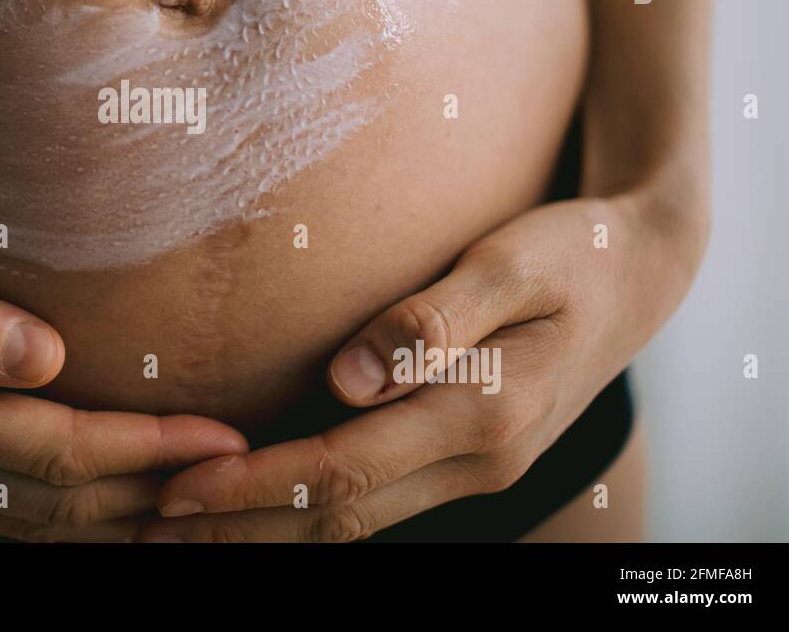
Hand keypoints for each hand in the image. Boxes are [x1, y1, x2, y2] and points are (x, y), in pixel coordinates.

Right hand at [0, 208, 247, 540]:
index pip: (57, 451)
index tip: (224, 437)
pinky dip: (67, 518)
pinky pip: (4, 517)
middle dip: (153, 493)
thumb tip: (43, 356)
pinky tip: (109, 505)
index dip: (145, 449)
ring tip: (197, 501)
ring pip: (34, 525)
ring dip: (119, 518)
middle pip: (58, 503)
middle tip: (240, 478)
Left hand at [139, 190, 706, 540]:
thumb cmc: (568, 253)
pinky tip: (265, 507)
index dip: (253, 488)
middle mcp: (478, 461)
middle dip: (242, 531)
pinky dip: (313, 512)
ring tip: (189, 535)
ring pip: (357, 522)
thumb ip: (432, 320)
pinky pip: (378, 499)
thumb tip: (347, 380)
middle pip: (339, 517)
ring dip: (270, 533)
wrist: (638, 271)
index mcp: (482, 417)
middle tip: (149, 533)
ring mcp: (476, 467)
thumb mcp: (511, 264)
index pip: (341, 471)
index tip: (176, 491)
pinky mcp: (465, 453)